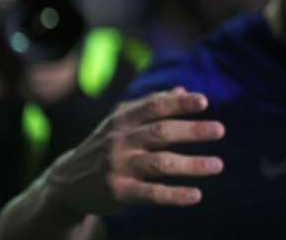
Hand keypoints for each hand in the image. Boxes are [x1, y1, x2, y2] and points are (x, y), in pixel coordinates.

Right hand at [42, 87, 224, 217]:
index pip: (154, 107)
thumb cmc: (105, 146)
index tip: (204, 102)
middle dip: (192, 130)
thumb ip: (151, 106)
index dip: (179, 103)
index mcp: (122, 120)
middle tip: (220, 130)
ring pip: (160, 163)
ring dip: (191, 164)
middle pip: (160, 132)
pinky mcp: (118, 192)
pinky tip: (196, 195)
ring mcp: (118, 167)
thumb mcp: (121, 122)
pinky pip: (151, 194)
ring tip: (217, 165)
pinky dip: (174, 195)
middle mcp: (120, 141)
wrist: (66, 183)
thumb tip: (183, 90)